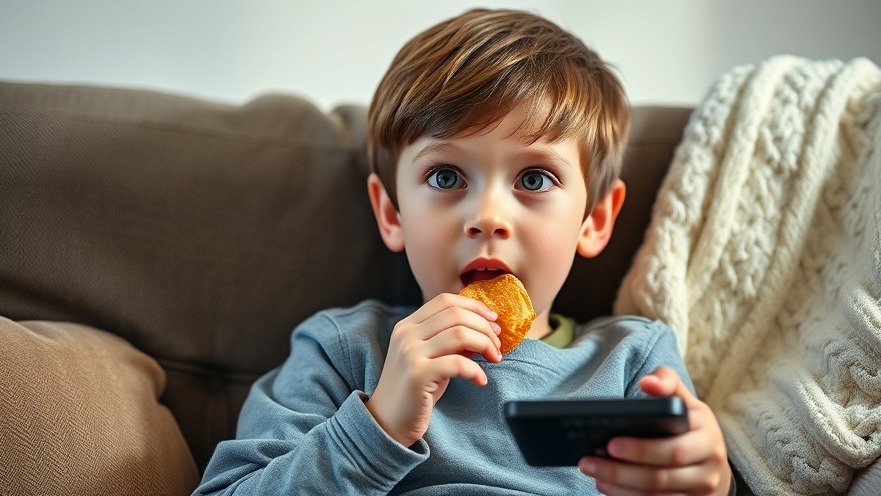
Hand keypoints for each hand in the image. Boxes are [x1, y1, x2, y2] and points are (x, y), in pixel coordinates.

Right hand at [365, 293, 501, 446]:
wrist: (387, 423)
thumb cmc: (414, 391)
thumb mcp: (428, 358)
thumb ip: (448, 340)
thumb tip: (483, 329)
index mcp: (407, 326)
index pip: (445, 300)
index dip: (474, 306)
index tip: (493, 320)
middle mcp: (406, 334)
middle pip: (456, 314)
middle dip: (485, 327)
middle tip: (498, 344)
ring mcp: (410, 353)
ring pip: (460, 334)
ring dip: (485, 344)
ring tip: (494, 359)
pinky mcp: (417, 375)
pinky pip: (458, 363)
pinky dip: (476, 370)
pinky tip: (481, 380)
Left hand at [578, 367, 731, 494]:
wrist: (712, 460)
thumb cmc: (689, 424)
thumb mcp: (684, 400)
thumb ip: (667, 382)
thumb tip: (647, 383)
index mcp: (706, 436)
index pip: (673, 449)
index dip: (641, 450)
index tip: (610, 443)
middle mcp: (709, 468)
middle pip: (659, 477)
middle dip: (620, 472)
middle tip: (589, 461)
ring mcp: (701, 491)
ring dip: (619, 488)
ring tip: (594, 474)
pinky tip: (607, 488)